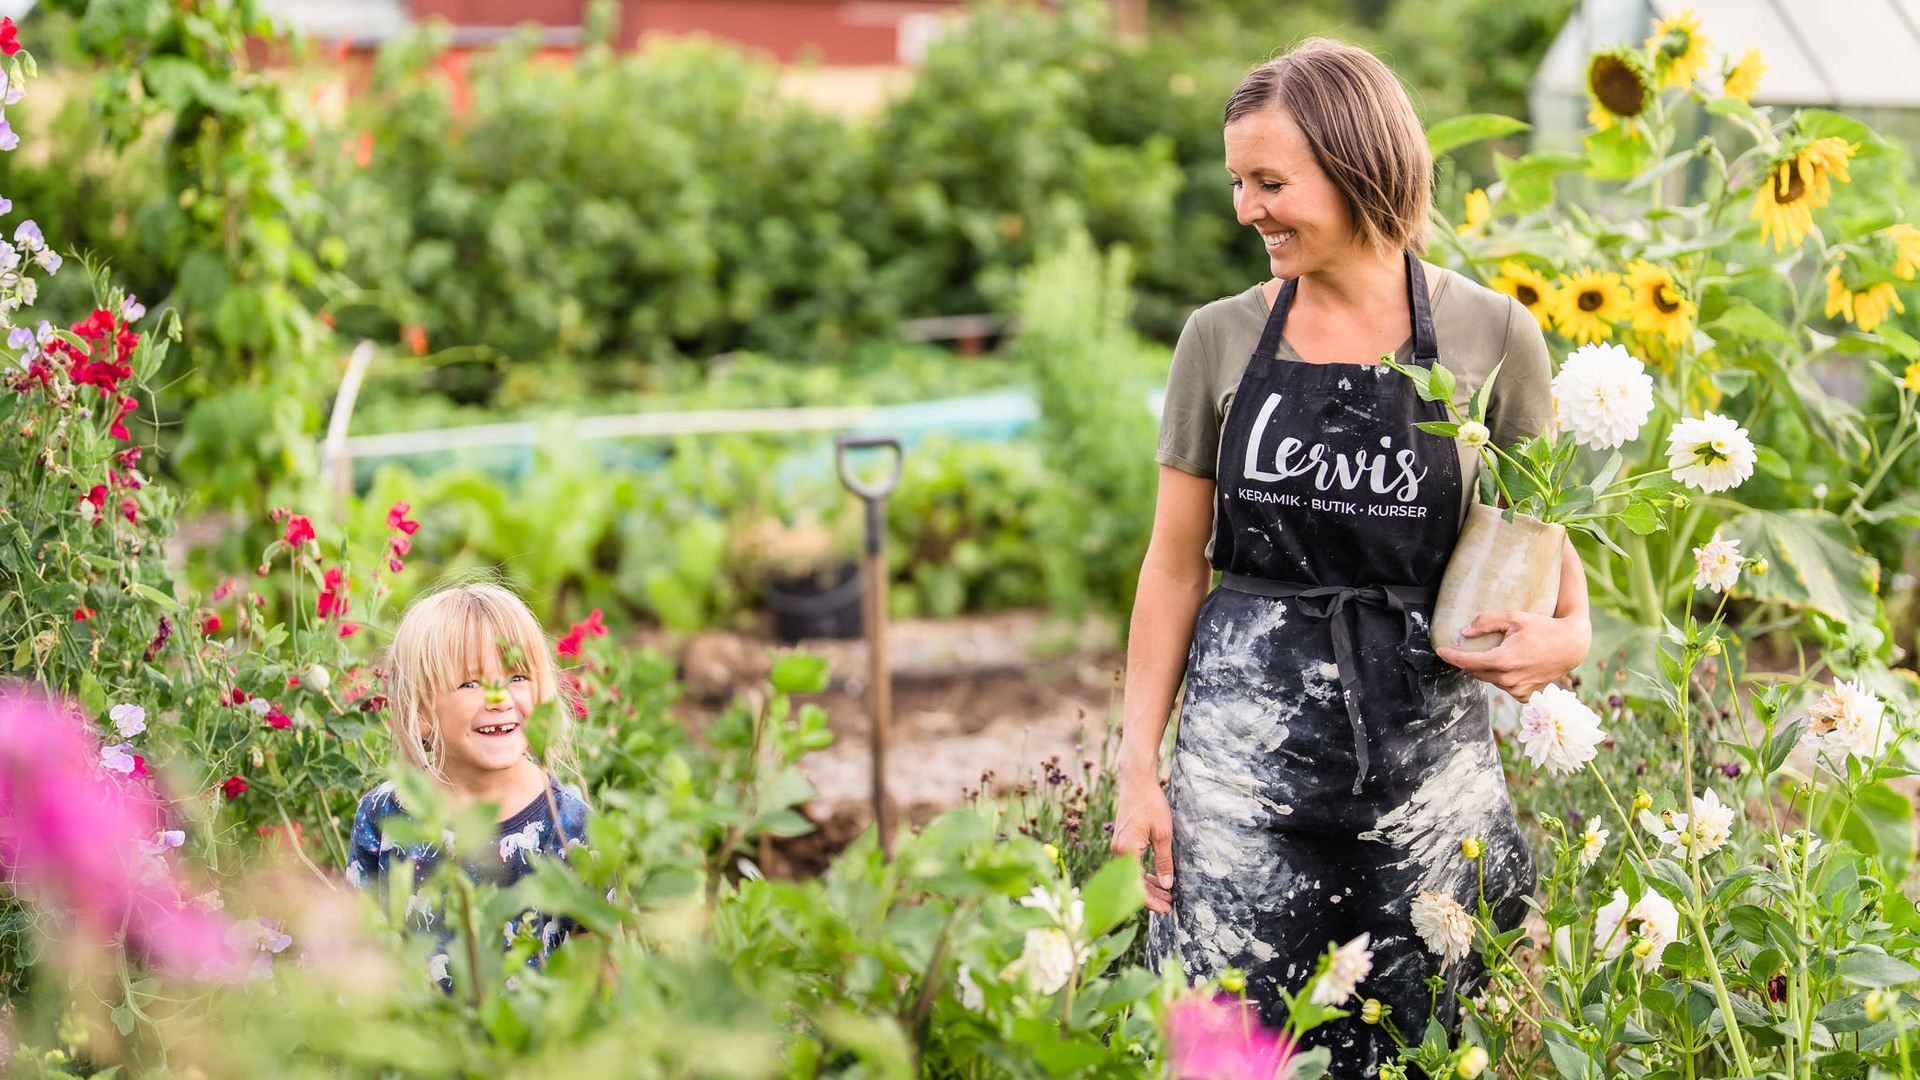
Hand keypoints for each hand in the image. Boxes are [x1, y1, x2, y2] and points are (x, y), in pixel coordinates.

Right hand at [1110, 777, 1174, 914]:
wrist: (1136, 783)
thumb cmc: (1150, 805)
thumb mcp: (1163, 834)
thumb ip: (1164, 861)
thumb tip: (1166, 885)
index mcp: (1127, 851)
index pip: (1136, 885)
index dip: (1151, 900)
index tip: (1165, 908)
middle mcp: (1118, 852)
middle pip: (1132, 883)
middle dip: (1151, 896)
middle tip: (1168, 905)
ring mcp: (1118, 847)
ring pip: (1131, 875)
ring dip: (1147, 886)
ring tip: (1165, 894)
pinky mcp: (1122, 842)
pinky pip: (1131, 866)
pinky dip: (1142, 874)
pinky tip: (1155, 878)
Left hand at [1436, 608, 1591, 700]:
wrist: (1571, 645)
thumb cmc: (1543, 627)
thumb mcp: (1514, 617)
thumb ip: (1486, 622)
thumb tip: (1464, 632)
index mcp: (1503, 660)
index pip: (1467, 662)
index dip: (1451, 656)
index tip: (1440, 651)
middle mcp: (1508, 679)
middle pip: (1477, 672)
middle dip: (1472, 661)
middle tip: (1475, 648)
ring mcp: (1518, 690)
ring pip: (1491, 680)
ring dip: (1489, 669)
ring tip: (1501, 654)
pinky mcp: (1526, 696)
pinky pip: (1506, 687)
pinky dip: (1504, 678)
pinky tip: (1514, 667)